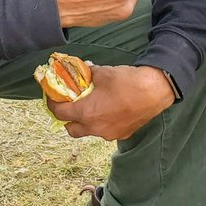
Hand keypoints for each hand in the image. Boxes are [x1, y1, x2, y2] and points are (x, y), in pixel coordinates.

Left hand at [47, 64, 173, 140]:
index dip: (52, 103)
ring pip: (89, 131)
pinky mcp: (122, 134)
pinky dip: (101, 122)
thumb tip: (82, 70)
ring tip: (90, 105)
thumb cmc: (126, 81)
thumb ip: (87, 74)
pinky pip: (105, 131)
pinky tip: (108, 109)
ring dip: (85, 120)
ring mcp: (109, 134)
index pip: (59, 113)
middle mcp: (95, 128)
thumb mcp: (102, 72)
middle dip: (67, 118)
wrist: (154, 91)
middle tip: (69, 103)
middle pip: (71, 129)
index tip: (51, 95)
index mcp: (86, 113)